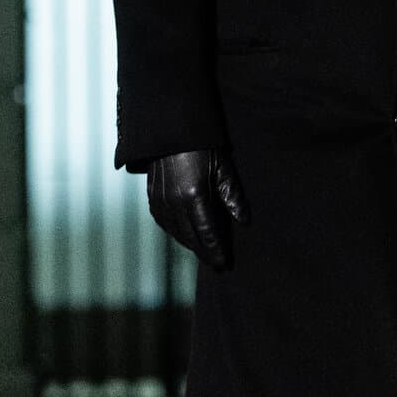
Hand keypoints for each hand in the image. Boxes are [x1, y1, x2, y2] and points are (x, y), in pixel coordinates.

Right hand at [147, 148, 250, 269]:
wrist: (171, 131)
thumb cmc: (202, 147)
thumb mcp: (223, 168)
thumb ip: (233, 196)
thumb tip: (243, 221)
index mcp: (194, 195)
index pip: (207, 233)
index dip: (216, 250)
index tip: (224, 263)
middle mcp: (174, 202)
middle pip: (191, 237)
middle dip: (204, 253)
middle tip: (216, 264)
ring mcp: (160, 201)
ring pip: (176, 233)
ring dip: (190, 245)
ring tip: (203, 252)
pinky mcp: (152, 197)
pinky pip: (164, 223)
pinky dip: (175, 233)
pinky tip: (184, 235)